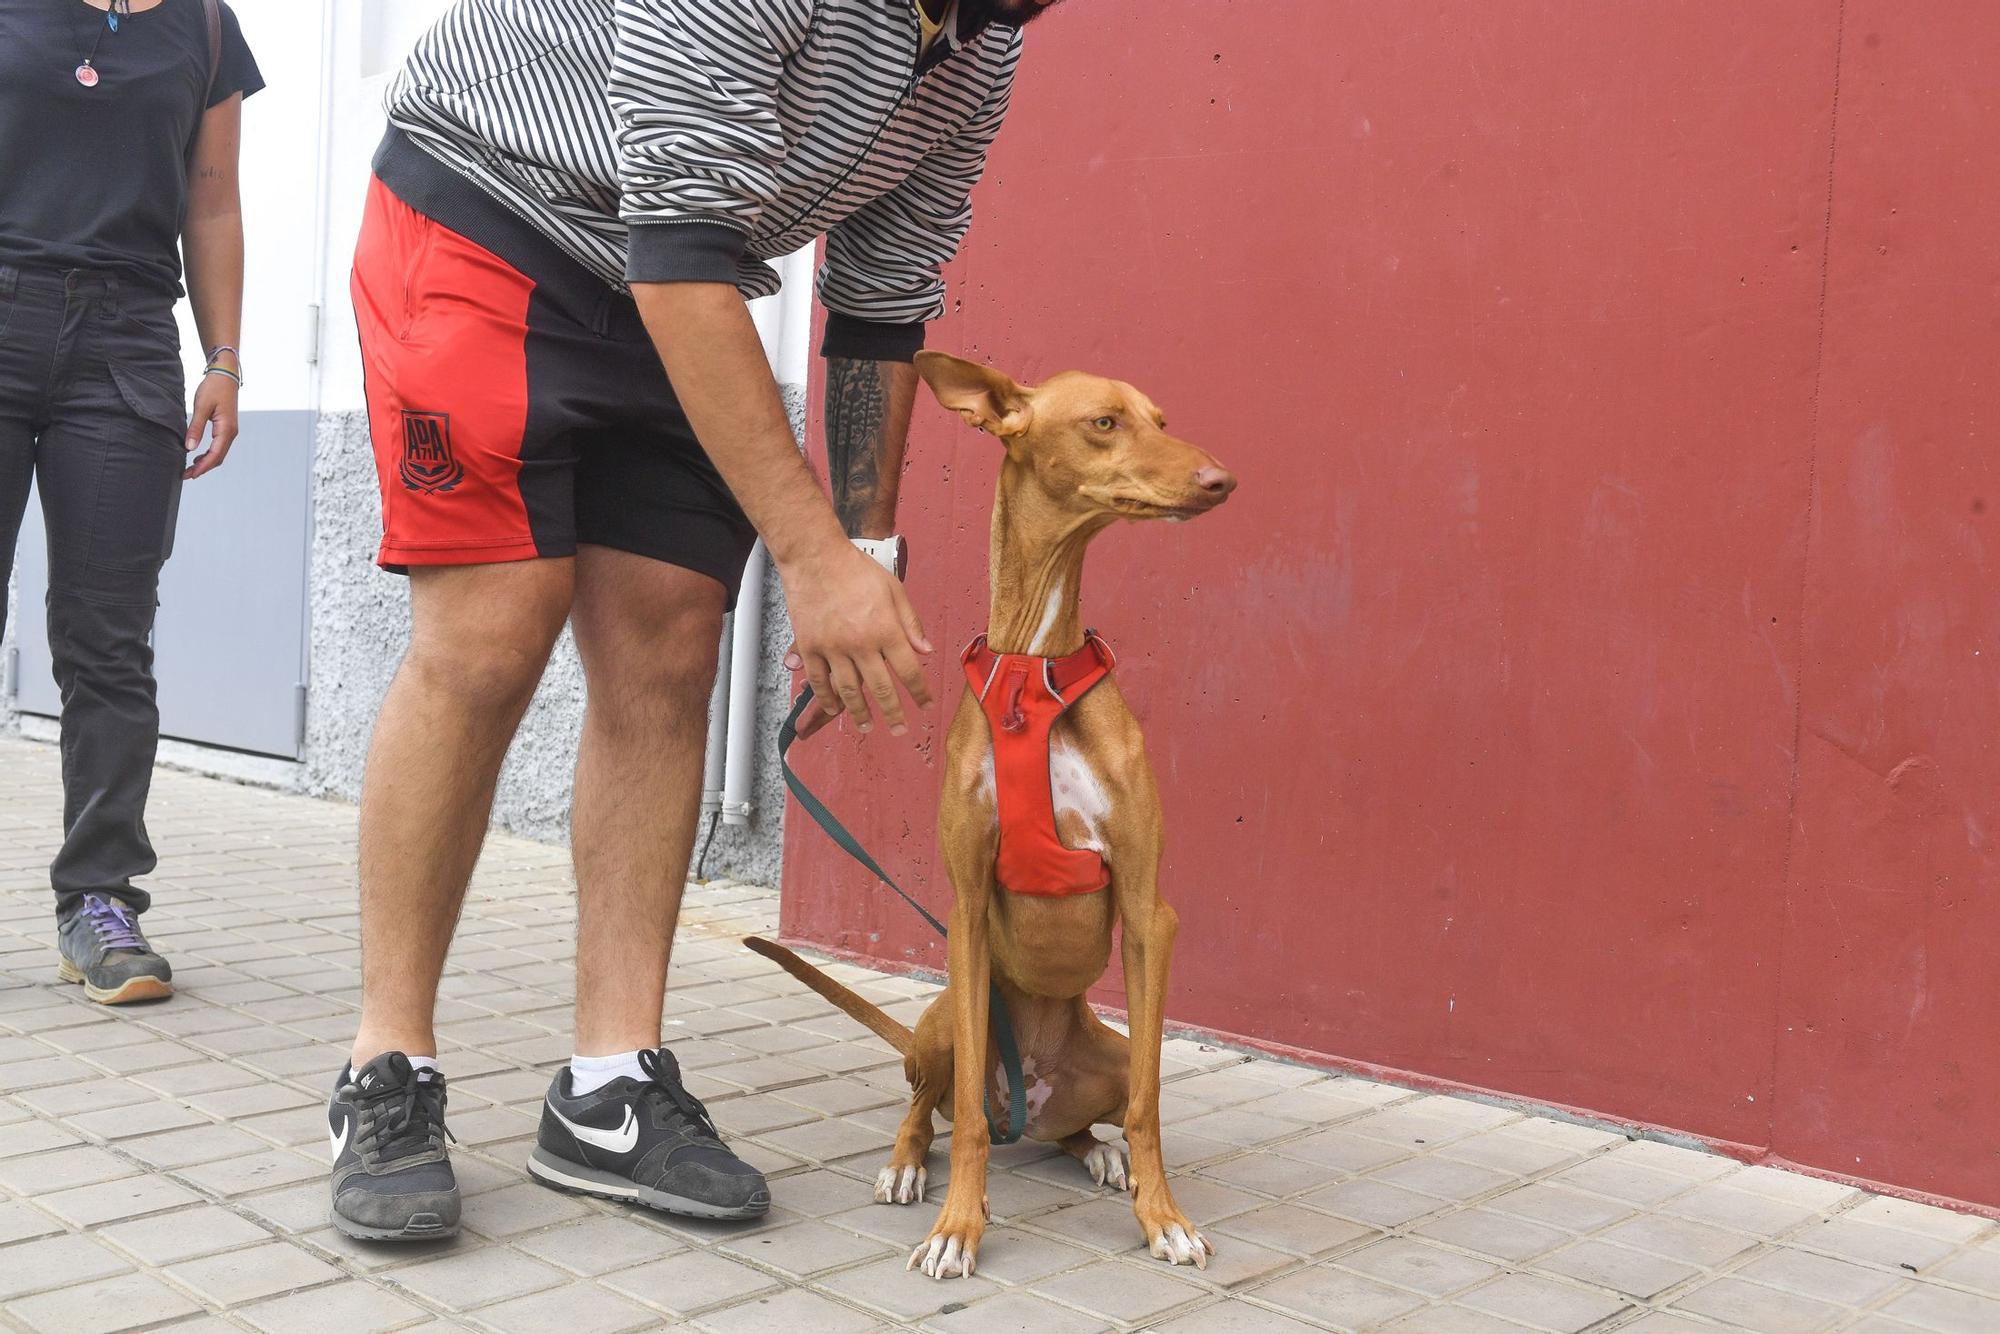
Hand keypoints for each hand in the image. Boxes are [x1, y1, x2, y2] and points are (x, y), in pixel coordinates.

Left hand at [184, 368, 239, 478]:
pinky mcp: (226, 428)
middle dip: (203, 468)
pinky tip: (197, 456)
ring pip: (219, 453)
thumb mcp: (201, 407)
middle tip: (186, 475)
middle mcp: (231, 433)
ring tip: (190, 468)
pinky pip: (218, 446)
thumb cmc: (214, 388)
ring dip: (205, 462)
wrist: (225, 375)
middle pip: (218, 458)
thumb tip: (189, 448)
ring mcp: (230, 431)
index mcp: (226, 429)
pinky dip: (208, 454)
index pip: (215, 455)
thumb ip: (196, 428)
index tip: (190, 474)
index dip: (202, 467)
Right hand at [782, 540, 932, 738]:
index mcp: (886, 628)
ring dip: (859, 713)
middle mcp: (861, 643)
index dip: (919, 691)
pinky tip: (834, 708)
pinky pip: (818, 680)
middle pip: (880, 688)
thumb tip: (926, 651)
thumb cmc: (857, 570)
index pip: (908, 670)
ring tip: (867, 727)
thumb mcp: (894, 590)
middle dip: (893, 713)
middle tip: (900, 730)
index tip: (926, 705)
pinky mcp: (809, 646)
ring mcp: (832, 647)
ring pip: (848, 690)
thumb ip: (911, 622)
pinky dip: (826, 698)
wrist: (815, 557)